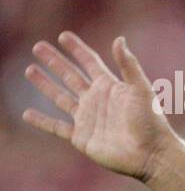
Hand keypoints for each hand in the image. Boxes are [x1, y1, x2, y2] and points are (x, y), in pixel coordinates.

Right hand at [23, 31, 177, 181]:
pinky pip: (57, 128)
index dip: (77, 49)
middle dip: (55, 62)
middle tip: (38, 46)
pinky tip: (27, 114)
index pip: (90, 62)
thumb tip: (119, 39)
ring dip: (45, 84)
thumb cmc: (151, 122)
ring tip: (30, 70)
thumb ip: (129, 65)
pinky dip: (42, 121)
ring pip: (61, 98)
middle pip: (71, 76)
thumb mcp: (141, 90)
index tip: (63, 36)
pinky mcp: (82, 138)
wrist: (151, 155)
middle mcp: (97, 100)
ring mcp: (88, 119)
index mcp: (111, 87)